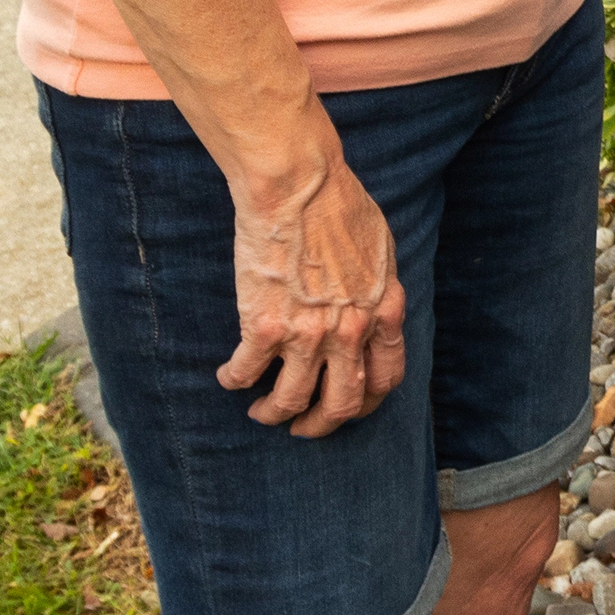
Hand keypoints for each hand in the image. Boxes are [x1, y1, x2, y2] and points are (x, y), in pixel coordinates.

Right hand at [222, 151, 407, 437]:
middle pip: (342, 404)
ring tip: (262, 411)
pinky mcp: (265, 326)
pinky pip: (246, 373)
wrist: (299, 186)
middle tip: (302, 428)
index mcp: (383, 311)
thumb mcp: (381, 253)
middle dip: (320, 425)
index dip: (365, 402)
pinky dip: (235, 381)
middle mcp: (351, 331)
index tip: (347, 407)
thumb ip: (377, 293)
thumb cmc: (340, 207)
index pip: (385, 378)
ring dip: (273, 413)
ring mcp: (308, 333)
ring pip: (290, 401)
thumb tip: (372, 317)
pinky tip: (229, 377)